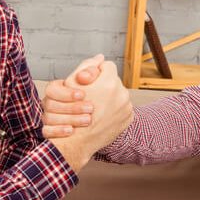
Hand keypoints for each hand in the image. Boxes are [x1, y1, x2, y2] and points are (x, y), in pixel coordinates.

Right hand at [47, 56, 130, 171]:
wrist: (78, 142)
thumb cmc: (70, 113)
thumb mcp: (71, 85)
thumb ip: (86, 67)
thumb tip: (100, 57)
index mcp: (109, 83)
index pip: (106, 66)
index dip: (96, 72)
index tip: (89, 81)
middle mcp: (122, 94)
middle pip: (113, 81)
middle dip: (104, 86)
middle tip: (92, 95)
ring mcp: (127, 107)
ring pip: (118, 94)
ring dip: (109, 97)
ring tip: (96, 106)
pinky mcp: (128, 118)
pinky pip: (122, 107)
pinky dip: (114, 109)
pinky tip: (102, 115)